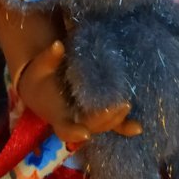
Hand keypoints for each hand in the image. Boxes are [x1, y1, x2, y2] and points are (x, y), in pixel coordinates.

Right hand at [17, 41, 142, 143]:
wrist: (41, 89)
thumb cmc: (41, 78)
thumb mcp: (41, 67)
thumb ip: (50, 58)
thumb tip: (59, 46)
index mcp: (57, 114)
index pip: (63, 128)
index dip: (73, 132)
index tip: (84, 133)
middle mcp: (73, 121)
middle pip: (90, 126)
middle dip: (105, 119)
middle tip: (120, 105)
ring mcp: (86, 120)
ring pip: (103, 127)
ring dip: (116, 120)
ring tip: (127, 105)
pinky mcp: (97, 116)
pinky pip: (112, 125)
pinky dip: (124, 127)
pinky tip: (138, 128)